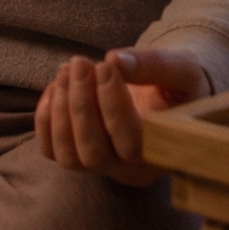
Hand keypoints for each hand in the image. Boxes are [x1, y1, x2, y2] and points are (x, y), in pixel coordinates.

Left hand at [34, 49, 211, 185]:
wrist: (168, 91)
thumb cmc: (179, 82)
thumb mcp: (182, 68)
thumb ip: (155, 65)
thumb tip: (115, 58)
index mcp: (163, 154)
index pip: (131, 143)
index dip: (112, 103)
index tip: (107, 63)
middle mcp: (132, 170)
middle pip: (94, 154)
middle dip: (80, 105)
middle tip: (79, 62)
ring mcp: (103, 167)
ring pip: (69, 156)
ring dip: (60, 110)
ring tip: (67, 70)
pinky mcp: (79, 156)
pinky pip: (50, 150)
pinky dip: (46, 118)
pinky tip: (57, 86)